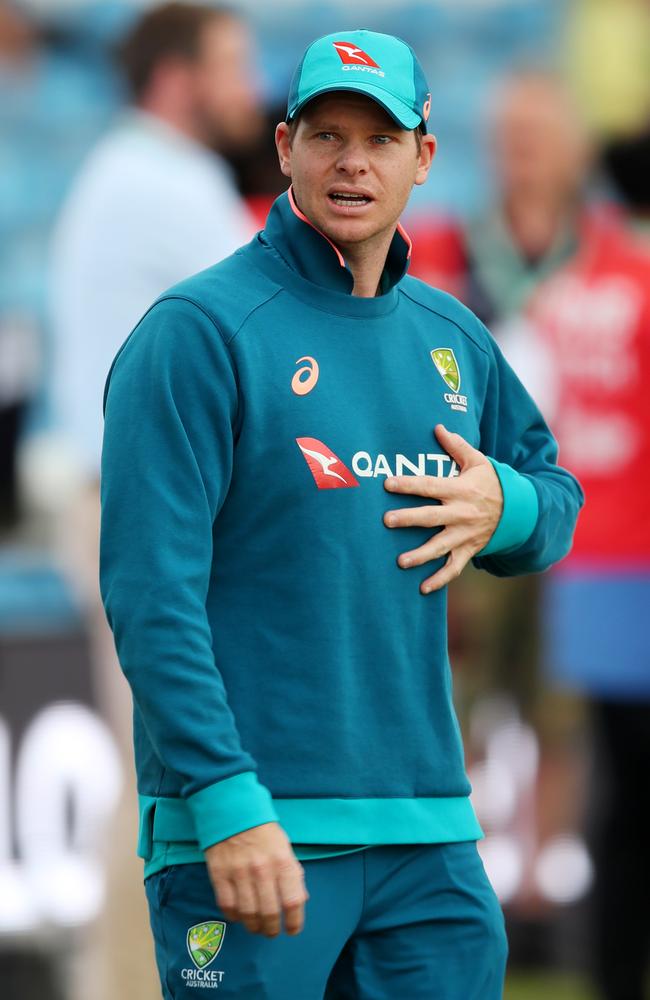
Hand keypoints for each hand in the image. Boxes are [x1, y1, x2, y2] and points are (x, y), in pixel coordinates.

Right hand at [204, 821, 308, 937]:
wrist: (232, 809)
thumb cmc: (262, 829)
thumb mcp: (284, 846)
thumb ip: (292, 872)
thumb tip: (300, 899)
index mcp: (282, 861)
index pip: (293, 901)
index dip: (294, 922)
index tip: (292, 930)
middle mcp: (262, 870)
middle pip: (269, 913)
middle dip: (272, 929)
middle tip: (271, 932)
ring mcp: (239, 873)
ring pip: (248, 913)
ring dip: (254, 926)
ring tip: (256, 927)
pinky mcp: (220, 874)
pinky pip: (227, 905)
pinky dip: (234, 916)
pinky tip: (239, 915)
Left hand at [383, 423, 502, 592]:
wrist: (519, 510)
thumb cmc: (491, 482)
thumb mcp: (478, 461)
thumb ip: (456, 446)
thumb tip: (437, 427)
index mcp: (460, 490)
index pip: (430, 485)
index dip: (409, 484)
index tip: (388, 483)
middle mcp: (461, 513)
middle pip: (431, 517)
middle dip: (409, 519)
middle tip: (387, 520)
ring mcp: (465, 534)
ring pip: (440, 546)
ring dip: (420, 555)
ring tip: (400, 562)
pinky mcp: (469, 550)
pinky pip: (454, 568)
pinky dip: (440, 579)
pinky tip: (422, 588)